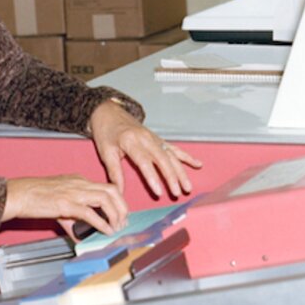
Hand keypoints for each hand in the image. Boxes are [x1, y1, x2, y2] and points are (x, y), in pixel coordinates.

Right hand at [3, 175, 128, 235]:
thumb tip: (80, 235)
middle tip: (123, 222)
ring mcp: (74, 192)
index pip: (107, 187)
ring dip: (115, 215)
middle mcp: (80, 183)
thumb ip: (72, 218)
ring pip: (106, 198)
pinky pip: (91, 213)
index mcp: (79, 180)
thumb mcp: (58, 203)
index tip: (121, 214)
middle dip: (122, 207)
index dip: (118, 201)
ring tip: (116, 227)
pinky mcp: (66, 203)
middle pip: (112, 190)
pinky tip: (105, 231)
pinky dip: (102, 223)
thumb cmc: (34, 196)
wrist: (18, 194)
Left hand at [88, 100, 202, 197]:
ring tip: (187, 187)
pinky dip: (186, 157)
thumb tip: (119, 192)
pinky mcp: (157, 138)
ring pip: (171, 156)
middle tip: (178, 193)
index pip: (144, 162)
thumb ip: (114, 172)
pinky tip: (198, 164)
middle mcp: (146, 138)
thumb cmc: (106, 132)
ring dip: (181, 171)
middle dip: (172, 177)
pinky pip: (174, 148)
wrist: (108, 112)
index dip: (152, 177)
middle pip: (163, 159)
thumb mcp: (106, 152)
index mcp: (131, 141)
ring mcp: (154, 138)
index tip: (159, 192)